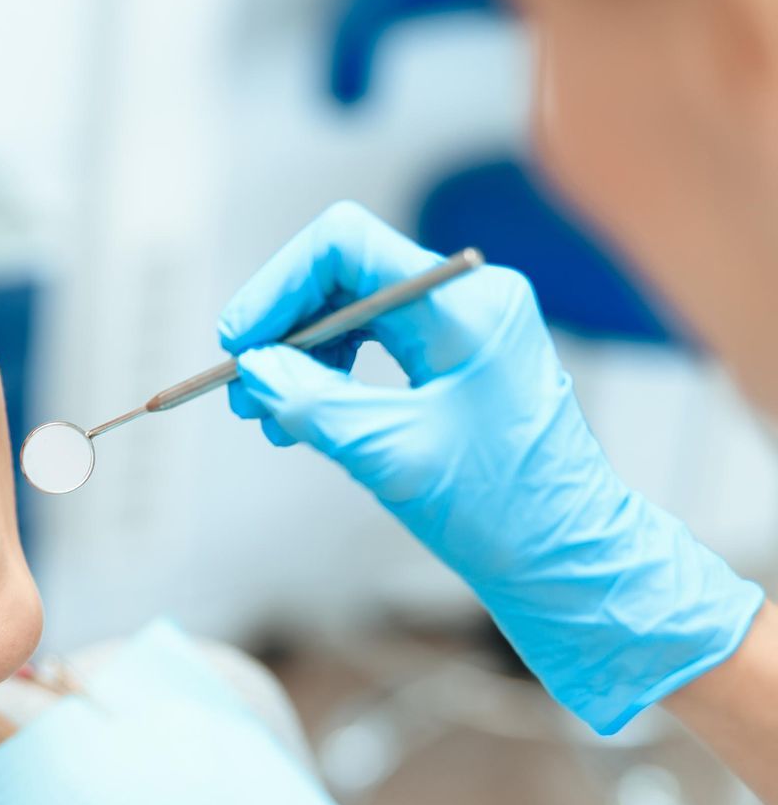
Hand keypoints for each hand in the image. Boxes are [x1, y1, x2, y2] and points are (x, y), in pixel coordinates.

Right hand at [219, 202, 763, 733]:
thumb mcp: (389, 454)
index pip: (345, 246)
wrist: (566, 559)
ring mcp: (463, 327)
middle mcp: (467, 300)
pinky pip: (370, 344)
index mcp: (465, 306)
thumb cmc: (500, 511)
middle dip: (281, 329)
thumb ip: (311, 403)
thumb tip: (251, 369)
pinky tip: (301, 419)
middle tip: (241, 390)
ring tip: (265, 414)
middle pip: (342, 274)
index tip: (238, 344)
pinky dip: (326, 376)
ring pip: (349, 310)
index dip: (277, 285)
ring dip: (297, 357)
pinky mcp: (454, 358)